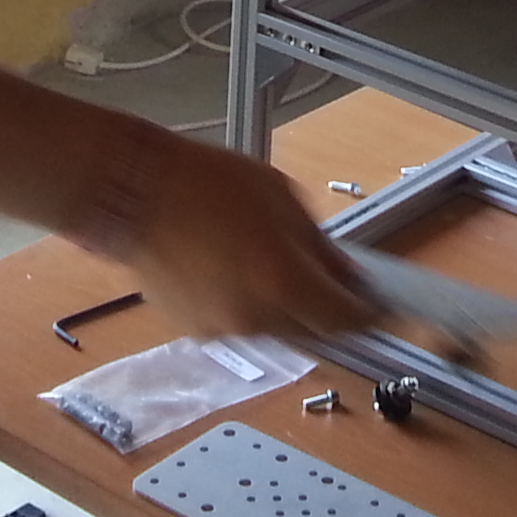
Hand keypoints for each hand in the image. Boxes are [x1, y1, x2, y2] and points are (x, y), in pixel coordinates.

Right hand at [93, 128, 380, 345]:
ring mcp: (225, 331)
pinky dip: (250, 307)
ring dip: (287, 308)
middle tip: (331, 281)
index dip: (368, 315)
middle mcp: (258, 319)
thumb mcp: (282, 197)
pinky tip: (236, 270)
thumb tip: (347, 278)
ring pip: (276, 332)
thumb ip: (320, 246)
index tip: (379, 305)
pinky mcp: (198, 331)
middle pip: (313, 333)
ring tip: (271, 263)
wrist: (137, 194)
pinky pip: (240, 326)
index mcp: (284, 285)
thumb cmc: (209, 183)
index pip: (344, 321)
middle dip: (327, 312)